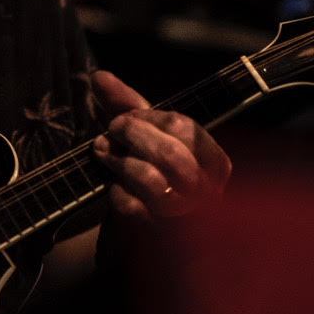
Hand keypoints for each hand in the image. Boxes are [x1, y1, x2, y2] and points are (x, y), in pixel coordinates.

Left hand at [90, 70, 230, 221]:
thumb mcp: (146, 137)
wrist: (143, 236)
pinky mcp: (158, 237)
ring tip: (106, 156)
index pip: (184, 128)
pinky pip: (131, 206)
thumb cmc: (151, 176)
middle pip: (170, 153)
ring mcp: (184, 217)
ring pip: (151, 180)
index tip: (124, 118)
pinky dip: (115, 192)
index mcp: (214, 162)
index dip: (147, 118)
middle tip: (111, 132)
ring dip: (120, 162)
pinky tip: (114, 188)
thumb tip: (99, 77)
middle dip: (132, 136)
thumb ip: (126, 105)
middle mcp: (207, 191)